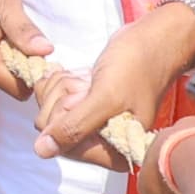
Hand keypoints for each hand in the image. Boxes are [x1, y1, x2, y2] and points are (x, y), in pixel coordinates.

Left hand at [36, 0, 194, 170]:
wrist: (152, 40)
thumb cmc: (135, 66)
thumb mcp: (105, 97)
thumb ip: (74, 127)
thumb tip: (42, 151)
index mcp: (114, 153)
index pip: (65, 146)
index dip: (66, 117)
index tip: (86, 96)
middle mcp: (102, 144)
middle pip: (53, 127)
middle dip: (65, 97)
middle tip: (90, 85)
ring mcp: (92, 124)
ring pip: (50, 108)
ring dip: (64, 86)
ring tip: (91, 79)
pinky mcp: (84, 106)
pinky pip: (54, 96)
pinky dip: (62, 80)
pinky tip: (82, 76)